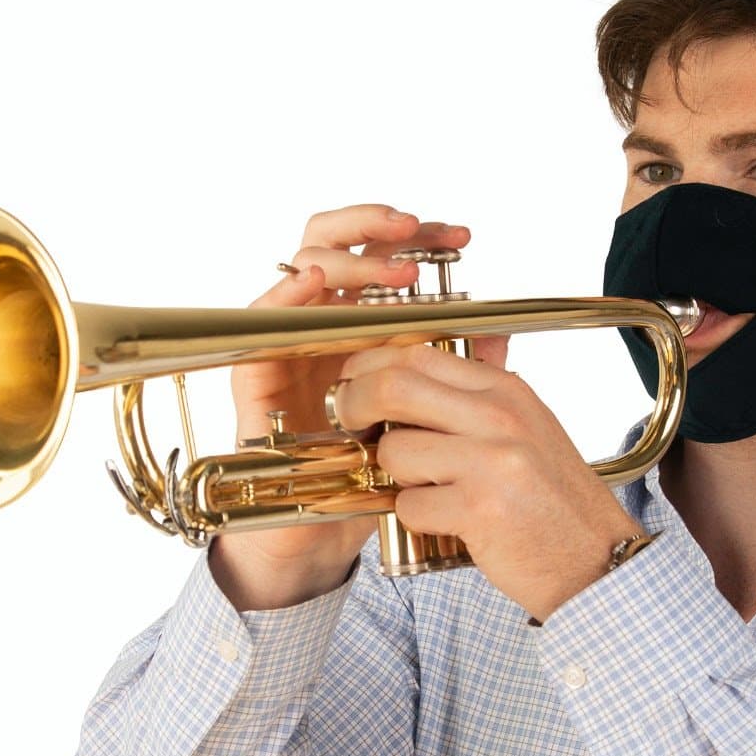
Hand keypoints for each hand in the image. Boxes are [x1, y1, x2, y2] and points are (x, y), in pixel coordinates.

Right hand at [211, 204, 470, 610]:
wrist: (321, 529)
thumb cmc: (370, 472)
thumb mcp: (424, 418)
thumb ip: (456, 373)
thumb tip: (498, 332)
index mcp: (365, 325)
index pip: (385, 256)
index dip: (419, 237)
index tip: (461, 237)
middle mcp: (325, 324)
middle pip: (338, 244)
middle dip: (375, 226)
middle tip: (416, 231)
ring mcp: (289, 342)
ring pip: (303, 268)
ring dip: (346, 261)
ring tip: (392, 275)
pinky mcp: (256, 370)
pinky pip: (261, 320)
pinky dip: (284, 294)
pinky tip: (313, 281)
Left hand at [329, 343, 643, 622]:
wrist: (598, 558)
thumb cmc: (554, 500)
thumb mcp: (526, 428)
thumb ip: (474, 400)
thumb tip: (404, 372)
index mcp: (507, 390)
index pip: (419, 354)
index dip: (371, 365)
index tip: (353, 383)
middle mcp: (500, 416)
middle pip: (394, 387)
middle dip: (354, 404)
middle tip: (348, 424)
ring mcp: (491, 461)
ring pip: (395, 451)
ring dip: (395, 476)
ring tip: (428, 490)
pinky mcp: (480, 509)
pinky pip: (409, 506)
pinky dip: (417, 519)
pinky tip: (448, 523)